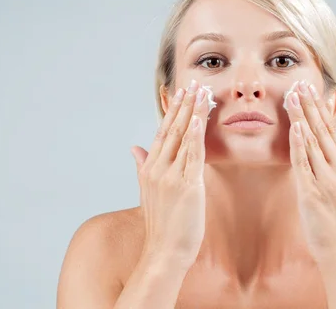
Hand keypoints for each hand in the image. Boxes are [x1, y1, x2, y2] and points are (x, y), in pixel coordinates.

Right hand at [131, 80, 210, 268]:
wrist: (164, 252)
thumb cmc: (161, 225)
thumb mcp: (147, 192)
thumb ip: (142, 167)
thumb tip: (134, 149)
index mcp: (149, 169)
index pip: (162, 132)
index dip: (171, 111)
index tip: (179, 92)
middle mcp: (157, 168)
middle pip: (172, 129)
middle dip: (184, 105)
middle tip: (193, 83)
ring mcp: (170, 176)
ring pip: (183, 137)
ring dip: (193, 113)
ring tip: (201, 92)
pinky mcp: (187, 186)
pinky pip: (192, 155)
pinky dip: (196, 135)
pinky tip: (199, 119)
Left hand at [285, 80, 335, 263]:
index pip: (333, 129)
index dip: (322, 107)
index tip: (313, 88)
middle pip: (322, 130)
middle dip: (310, 105)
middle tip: (300, 83)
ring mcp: (326, 180)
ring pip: (312, 142)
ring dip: (302, 117)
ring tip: (292, 97)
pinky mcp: (312, 192)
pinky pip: (303, 164)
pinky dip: (299, 145)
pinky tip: (295, 128)